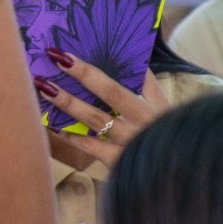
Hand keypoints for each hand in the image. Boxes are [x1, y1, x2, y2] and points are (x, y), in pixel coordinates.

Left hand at [35, 50, 160, 166]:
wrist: (179, 167)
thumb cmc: (169, 132)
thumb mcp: (165, 108)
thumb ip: (148, 85)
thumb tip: (132, 59)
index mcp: (149, 109)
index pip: (115, 87)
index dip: (89, 72)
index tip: (64, 57)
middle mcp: (138, 126)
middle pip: (103, 101)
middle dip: (75, 81)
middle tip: (47, 67)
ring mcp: (127, 145)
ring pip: (93, 122)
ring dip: (67, 105)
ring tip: (43, 90)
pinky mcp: (117, 163)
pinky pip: (89, 147)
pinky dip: (70, 135)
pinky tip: (52, 124)